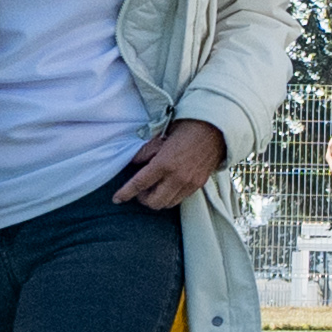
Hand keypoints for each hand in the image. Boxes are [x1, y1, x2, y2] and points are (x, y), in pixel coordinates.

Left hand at [111, 117, 228, 210]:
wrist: (215, 129)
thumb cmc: (187, 127)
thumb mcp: (161, 136)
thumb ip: (146, 152)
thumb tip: (134, 163)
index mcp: (164, 163)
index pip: (139, 184)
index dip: (125, 193)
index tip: (116, 199)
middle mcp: (177, 177)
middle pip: (153, 202)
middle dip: (142, 199)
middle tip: (140, 189)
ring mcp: (189, 183)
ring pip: (167, 204)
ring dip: (157, 199)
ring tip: (155, 187)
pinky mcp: (198, 185)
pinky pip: (180, 199)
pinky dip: (170, 196)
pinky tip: (168, 185)